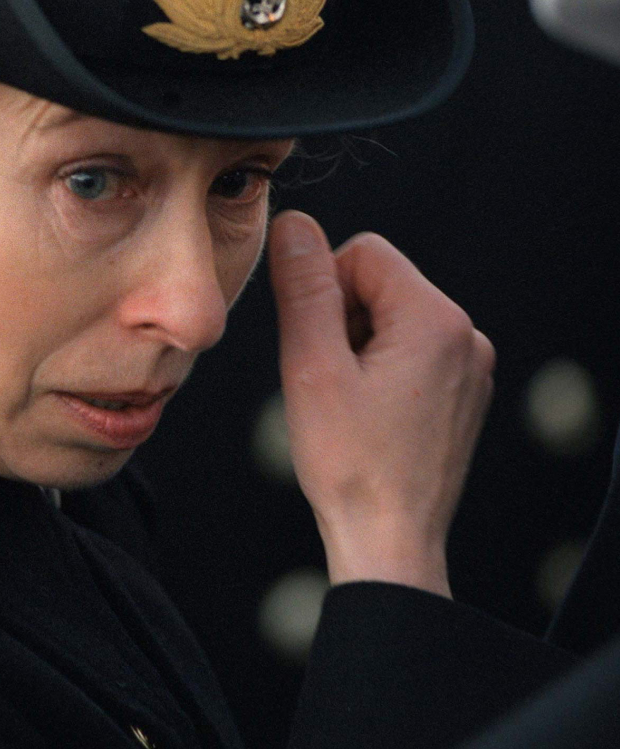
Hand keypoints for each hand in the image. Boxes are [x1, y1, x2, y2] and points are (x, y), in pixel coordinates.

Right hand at [269, 210, 493, 597]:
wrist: (390, 540)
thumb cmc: (350, 463)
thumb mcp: (311, 365)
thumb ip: (304, 287)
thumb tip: (294, 224)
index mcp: (436, 320)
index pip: (362, 252)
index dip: (321, 290)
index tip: (313, 345)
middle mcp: (466, 336)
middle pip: (378, 285)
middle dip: (340, 320)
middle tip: (326, 380)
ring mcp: (470, 367)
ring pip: (390, 319)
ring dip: (356, 348)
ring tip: (346, 403)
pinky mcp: (463, 393)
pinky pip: (409, 352)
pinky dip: (377, 372)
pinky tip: (366, 416)